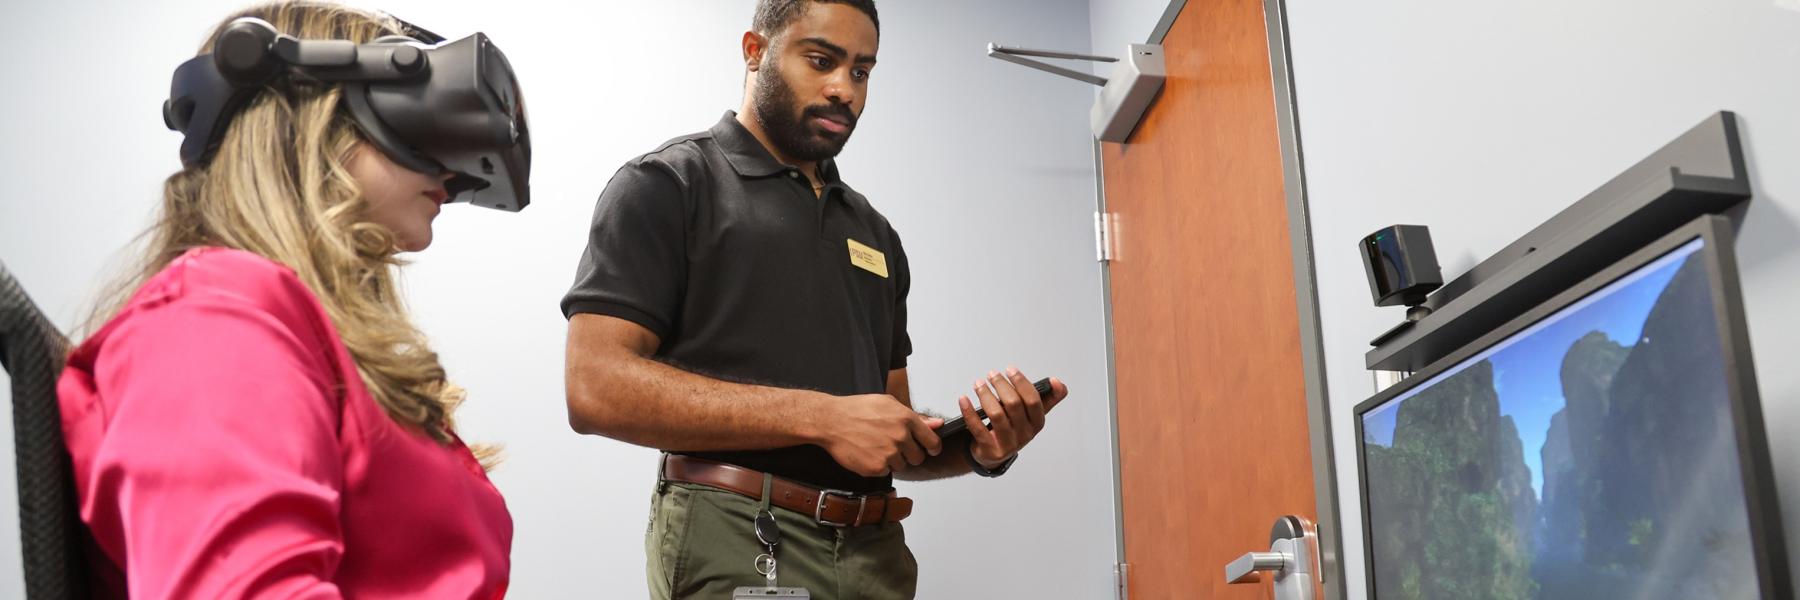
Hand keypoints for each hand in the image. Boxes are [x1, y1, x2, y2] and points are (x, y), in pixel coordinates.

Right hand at [817, 393, 944, 476]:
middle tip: (893, 446)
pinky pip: (885, 472)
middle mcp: (900, 437)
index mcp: (906, 419)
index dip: (932, 447)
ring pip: (901, 466)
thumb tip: (937, 424)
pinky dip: (878, 466)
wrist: (831, 420)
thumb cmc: (857, 409)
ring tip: (876, 446)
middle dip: (909, 454)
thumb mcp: (888, 404)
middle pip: (918, 457)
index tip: (929, 449)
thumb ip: (916, 417)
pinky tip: (867, 453)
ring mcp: (889, 454)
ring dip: (892, 460)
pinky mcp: (876, 468)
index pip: (932, 441)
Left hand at [960, 367, 1068, 469]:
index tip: (1010, 369)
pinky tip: (963, 399)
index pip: (1034, 401)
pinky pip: (977, 428)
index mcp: (1037, 423)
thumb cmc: (1013, 428)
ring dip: (985, 395)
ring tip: (978, 384)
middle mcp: (1025, 435)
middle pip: (1013, 405)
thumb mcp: (1031, 416)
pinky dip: (969, 411)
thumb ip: (1047, 399)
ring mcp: (1007, 443)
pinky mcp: (990, 449)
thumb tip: (1058, 383)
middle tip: (991, 374)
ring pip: (996, 414)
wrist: (994, 454)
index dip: (1022, 383)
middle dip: (1001, 385)